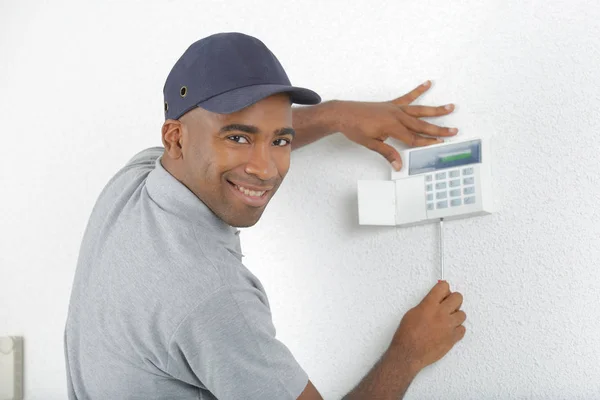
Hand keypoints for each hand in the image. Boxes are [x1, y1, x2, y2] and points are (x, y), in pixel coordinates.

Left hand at [337, 81, 457, 170]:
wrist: (343, 114)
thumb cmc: (355, 129)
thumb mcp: (370, 144)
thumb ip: (387, 152)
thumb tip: (398, 164)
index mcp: (392, 127)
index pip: (413, 138)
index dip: (427, 142)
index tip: (439, 144)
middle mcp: (396, 116)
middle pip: (421, 124)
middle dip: (438, 129)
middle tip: (454, 131)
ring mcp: (394, 108)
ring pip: (419, 110)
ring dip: (435, 110)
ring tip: (450, 107)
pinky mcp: (390, 104)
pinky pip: (407, 97)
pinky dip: (418, 90)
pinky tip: (427, 84)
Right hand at [387, 281, 465, 372]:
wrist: (409, 353)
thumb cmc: (406, 334)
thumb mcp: (412, 313)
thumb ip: (426, 304)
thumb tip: (435, 300)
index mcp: (429, 305)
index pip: (443, 287)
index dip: (443, 288)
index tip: (442, 292)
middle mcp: (441, 314)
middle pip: (458, 297)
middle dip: (453, 300)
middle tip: (447, 305)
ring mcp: (449, 326)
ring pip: (462, 314)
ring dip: (455, 316)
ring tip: (446, 321)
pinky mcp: (453, 338)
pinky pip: (462, 329)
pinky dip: (457, 329)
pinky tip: (448, 331)